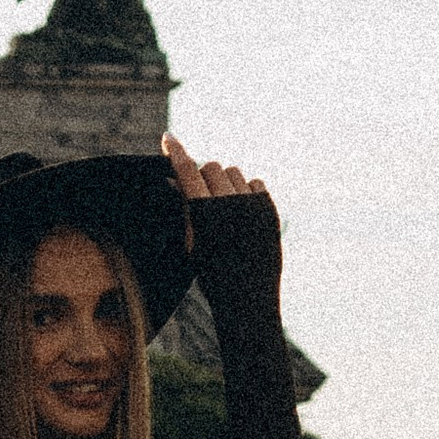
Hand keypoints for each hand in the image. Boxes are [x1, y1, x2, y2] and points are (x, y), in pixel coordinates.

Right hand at [163, 134, 281, 306]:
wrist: (247, 300)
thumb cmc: (211, 275)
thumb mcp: (191, 243)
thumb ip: (185, 209)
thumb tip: (173, 181)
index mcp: (204, 212)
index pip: (187, 170)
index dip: (176, 153)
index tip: (167, 138)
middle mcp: (230, 203)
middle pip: (211, 167)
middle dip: (203, 174)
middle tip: (200, 191)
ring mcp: (253, 205)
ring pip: (234, 173)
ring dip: (224, 182)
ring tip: (222, 205)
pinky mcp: (270, 210)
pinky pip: (256, 184)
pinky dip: (246, 192)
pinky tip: (241, 211)